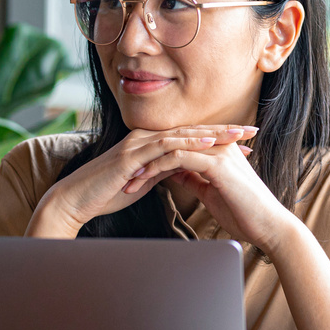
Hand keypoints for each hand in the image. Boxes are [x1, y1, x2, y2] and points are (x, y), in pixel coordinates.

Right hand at [26, 125, 254, 237]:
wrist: (76, 200)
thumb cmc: (107, 194)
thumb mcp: (144, 182)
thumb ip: (163, 171)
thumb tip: (184, 171)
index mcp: (151, 143)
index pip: (191, 137)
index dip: (219, 137)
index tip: (244, 141)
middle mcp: (147, 137)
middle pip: (193, 130)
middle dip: (225, 130)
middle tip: (253, 130)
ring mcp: (139, 143)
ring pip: (183, 133)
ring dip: (214, 133)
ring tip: (239, 134)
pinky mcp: (133, 154)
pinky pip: (166, 145)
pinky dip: (189, 142)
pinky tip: (209, 142)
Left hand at [124, 131, 294, 253]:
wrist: (269, 227)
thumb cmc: (244, 213)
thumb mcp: (211, 192)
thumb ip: (194, 178)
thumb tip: (175, 174)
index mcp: (217, 151)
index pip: (178, 147)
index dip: (153, 159)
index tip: (131, 173)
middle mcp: (217, 146)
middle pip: (171, 143)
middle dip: (144, 159)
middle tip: (120, 173)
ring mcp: (218, 153)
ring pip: (170, 148)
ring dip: (145, 164)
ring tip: (126, 179)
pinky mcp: (217, 164)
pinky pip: (178, 159)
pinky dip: (157, 168)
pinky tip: (142, 180)